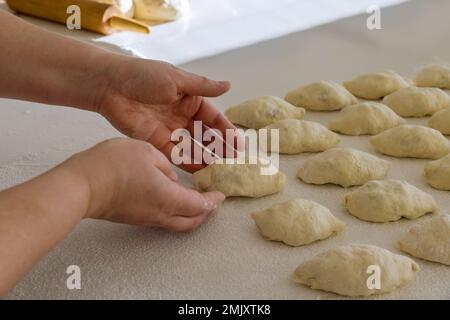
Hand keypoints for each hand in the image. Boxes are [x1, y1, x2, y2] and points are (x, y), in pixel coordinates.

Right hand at [67, 138, 224, 230]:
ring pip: (176, 222)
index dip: (213, 201)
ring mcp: (145, 218)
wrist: (82, 185)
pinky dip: (173, 211)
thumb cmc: (114, 165)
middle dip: (205, 213)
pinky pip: (161, 218)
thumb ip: (165, 166)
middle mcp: (160, 213)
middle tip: (211, 202)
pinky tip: (169, 197)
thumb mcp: (147, 152)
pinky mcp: (133, 217)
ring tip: (193, 199)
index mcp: (170, 198)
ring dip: (189, 213)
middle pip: (191, 221)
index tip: (220, 195)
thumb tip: (169, 178)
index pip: (200, 205)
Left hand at [95, 57, 236, 171]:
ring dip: (206, 157)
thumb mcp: (177, 79)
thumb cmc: (144, 76)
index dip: (226, 130)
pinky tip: (200, 170)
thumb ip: (202, 87)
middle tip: (233, 162)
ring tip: (220, 169)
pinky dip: (188, 162)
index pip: (213, 118)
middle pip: (205, 135)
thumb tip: (228, 85)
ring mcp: (170, 130)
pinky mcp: (156, 141)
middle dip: (219, 147)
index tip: (238, 144)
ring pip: (193, 146)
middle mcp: (182, 116)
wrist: (110, 86)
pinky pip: (176, 154)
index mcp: (190, 99)